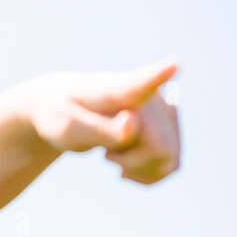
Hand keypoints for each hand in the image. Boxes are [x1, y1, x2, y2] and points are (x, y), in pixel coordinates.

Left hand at [23, 58, 180, 184]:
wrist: (65, 110)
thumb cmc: (61, 115)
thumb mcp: (69, 128)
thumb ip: (101, 129)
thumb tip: (133, 123)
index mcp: (117, 89)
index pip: (142, 81)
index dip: (160, 74)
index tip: (175, 63)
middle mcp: (147, 95)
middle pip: (159, 144)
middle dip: (134, 161)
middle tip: (105, 154)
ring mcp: (160, 109)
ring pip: (169, 157)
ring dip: (141, 168)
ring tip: (114, 155)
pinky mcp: (166, 125)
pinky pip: (171, 163)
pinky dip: (150, 173)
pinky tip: (128, 167)